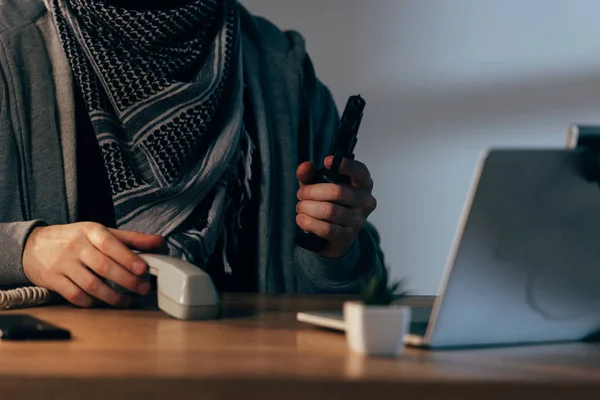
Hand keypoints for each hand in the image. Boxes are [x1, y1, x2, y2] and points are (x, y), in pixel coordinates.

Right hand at [22, 222, 165, 308]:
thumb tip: (160, 242)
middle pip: (104, 266)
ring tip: (127, 301)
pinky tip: (102, 303)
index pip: (111, 244)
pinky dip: (91, 301)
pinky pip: (74, 295)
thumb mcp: (101, 232)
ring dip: (112, 296)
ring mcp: (63, 263)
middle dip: (126, 280)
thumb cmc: (75, 239)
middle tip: (143, 288)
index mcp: (91, 231)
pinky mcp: (53, 280)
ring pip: (90, 284)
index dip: (128, 257)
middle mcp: (76, 246)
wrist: (33, 245)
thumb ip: (131, 238)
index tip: (143, 269)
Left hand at [296, 155, 376, 258]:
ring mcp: (358, 221)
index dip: (345, 165)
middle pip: (337, 192)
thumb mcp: (318, 186)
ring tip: (300, 207)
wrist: (335, 237)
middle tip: (300, 195)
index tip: (325, 161)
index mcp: (363, 184)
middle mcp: (365, 201)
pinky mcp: (348, 237)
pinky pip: (326, 229)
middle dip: (312, 192)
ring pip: (329, 211)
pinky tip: (301, 219)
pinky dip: (309, 223)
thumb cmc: (329, 203)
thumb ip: (310, 175)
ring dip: (308, 208)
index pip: (360, 171)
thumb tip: (305, 166)